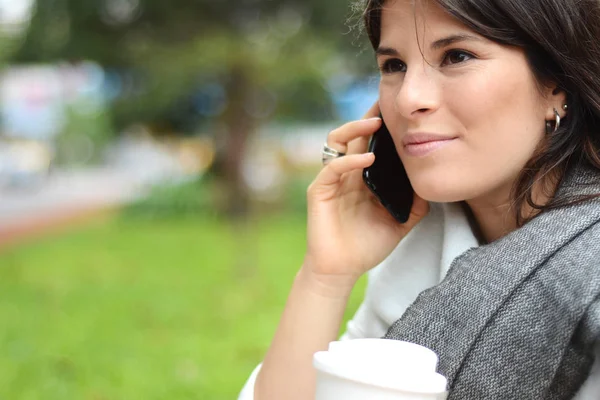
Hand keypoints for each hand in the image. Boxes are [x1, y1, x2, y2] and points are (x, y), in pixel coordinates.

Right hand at [304, 102, 428, 290]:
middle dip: (369, 118)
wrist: (342, 270)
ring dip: (354, 130)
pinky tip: (367, 159)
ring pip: (336, 142)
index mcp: (362, 176)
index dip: (382, 126)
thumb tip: (431, 184)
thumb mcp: (400, 221)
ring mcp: (331, 180)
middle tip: (387, 104)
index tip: (400, 111)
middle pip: (353, 135)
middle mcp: (346, 173)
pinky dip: (348, 161)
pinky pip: (331, 169)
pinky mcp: (319, 192)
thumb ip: (414, 203)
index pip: (370, 142)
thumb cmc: (367, 245)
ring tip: (375, 124)